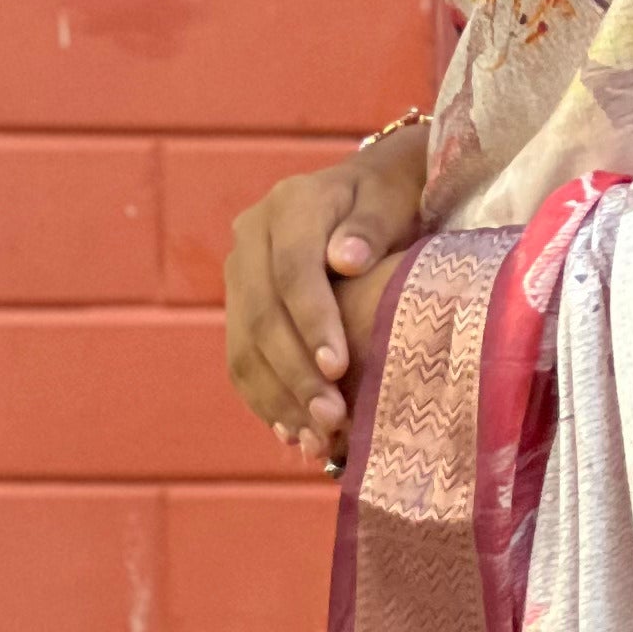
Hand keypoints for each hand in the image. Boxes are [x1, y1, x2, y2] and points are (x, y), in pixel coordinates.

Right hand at [224, 120, 429, 472]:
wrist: (368, 191)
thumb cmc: (393, 197)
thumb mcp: (392, 200)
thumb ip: (370, 227)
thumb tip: (346, 259)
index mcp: (290, 205)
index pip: (292, 269)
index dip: (311, 320)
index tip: (337, 367)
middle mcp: (251, 238)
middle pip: (263, 314)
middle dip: (295, 373)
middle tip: (331, 418)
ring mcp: (240, 273)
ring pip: (245, 344)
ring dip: (278, 397)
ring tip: (315, 440)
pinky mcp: (240, 305)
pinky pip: (242, 359)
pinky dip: (266, 399)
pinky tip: (293, 433)